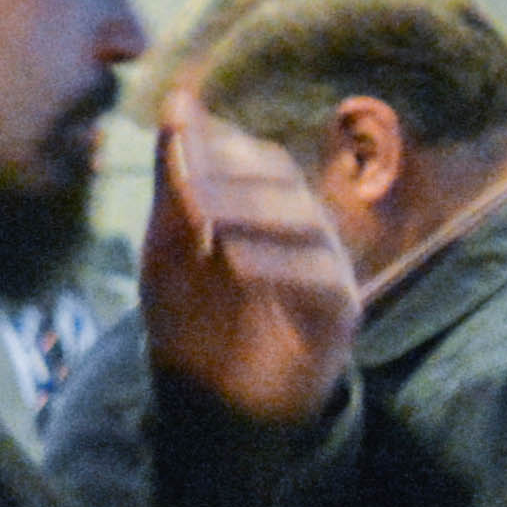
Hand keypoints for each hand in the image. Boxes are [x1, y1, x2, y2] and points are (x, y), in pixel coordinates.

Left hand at [149, 108, 361, 428]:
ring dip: (254, 213)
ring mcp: (325, 272)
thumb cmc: (191, 319)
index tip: (180, 127)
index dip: (221, 143)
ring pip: (306, 225)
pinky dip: (279, 266)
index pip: (258, 160)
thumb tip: (176, 100)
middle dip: (237, 174)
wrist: (209, 405)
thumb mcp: (169, 246)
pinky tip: (236, 262)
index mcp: (269, 212)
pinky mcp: (337, 316)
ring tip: (204, 216)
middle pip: (285, 184)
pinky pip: (322, 281)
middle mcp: (304, 234)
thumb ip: (175, 178)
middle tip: (189, 177)